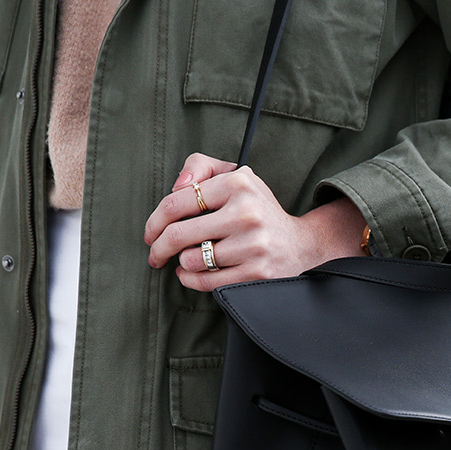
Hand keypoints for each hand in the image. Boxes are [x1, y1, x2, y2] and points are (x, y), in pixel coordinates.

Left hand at [144, 153, 368, 290]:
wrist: (299, 244)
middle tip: (155, 254)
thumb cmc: (257, 209)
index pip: (176, 202)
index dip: (154, 221)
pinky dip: (191, 280)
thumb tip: (177, 186)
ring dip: (182, 263)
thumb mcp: (235, 177)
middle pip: (178, 235)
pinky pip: (206, 282)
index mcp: (238, 183)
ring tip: (190, 259)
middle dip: (159, 248)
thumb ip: (201, 167)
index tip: (150, 233)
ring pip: (191, 260)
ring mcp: (252, 245)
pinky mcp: (256, 272)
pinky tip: (191, 274)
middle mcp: (247, 212)